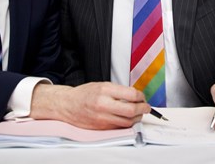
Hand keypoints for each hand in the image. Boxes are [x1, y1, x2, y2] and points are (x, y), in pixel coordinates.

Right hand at [30, 82, 149, 128]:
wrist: (68, 105)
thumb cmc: (85, 94)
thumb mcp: (103, 85)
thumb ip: (119, 91)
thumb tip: (136, 97)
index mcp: (105, 90)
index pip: (131, 95)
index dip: (141, 97)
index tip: (142, 97)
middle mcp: (103, 105)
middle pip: (131, 111)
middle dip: (143, 109)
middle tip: (146, 107)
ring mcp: (102, 118)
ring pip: (127, 122)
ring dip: (137, 118)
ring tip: (138, 113)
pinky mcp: (101, 127)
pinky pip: (119, 127)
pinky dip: (127, 123)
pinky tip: (128, 118)